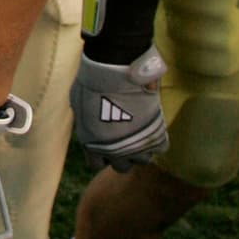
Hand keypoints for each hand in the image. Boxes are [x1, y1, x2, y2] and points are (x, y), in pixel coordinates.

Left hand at [71, 46, 168, 171]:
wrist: (115, 71)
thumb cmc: (92, 82)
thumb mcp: (79, 104)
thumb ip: (84, 119)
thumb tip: (86, 120)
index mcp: (91, 145)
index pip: (96, 164)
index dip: (100, 153)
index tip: (105, 141)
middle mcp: (114, 151)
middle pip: (121, 166)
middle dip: (121, 154)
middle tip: (124, 137)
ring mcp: (137, 146)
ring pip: (142, 160)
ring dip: (141, 149)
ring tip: (139, 131)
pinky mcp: (155, 136)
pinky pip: (160, 148)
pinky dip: (157, 139)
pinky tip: (151, 126)